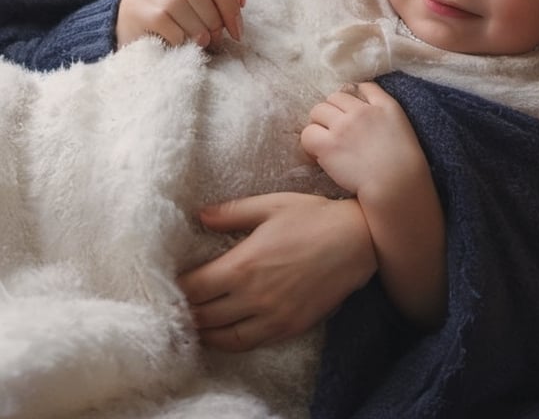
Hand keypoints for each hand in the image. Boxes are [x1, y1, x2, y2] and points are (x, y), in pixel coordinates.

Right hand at [116, 0, 244, 49]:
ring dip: (197, 28)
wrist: (128, 26)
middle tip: (218, 38)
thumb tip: (241, 0)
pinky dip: (179, 36)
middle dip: (214, 18)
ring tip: (202, 42)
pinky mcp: (135, 8)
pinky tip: (182, 44)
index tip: (238, 31)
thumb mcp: (195, 2)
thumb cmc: (170, 16)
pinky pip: (163, 21)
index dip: (230, 6)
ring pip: (179, 4)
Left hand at [177, 192, 376, 350]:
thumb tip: (201, 216)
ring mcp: (272, 317)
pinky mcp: (288, 328)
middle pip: (204, 316)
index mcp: (244, 264)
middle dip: (186, 311)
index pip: (195, 287)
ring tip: (193, 322)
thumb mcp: (270, 205)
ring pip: (223, 337)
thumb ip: (232, 213)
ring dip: (204, 331)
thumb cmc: (313, 217)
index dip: (178, 288)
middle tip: (176, 305)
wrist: (357, 241)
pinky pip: (249, 344)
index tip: (171, 282)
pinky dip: (229, 343)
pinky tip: (223, 333)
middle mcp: (253, 296)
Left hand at [300, 81, 424, 199]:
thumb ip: (382, 104)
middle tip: (334, 130)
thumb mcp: (400, 123)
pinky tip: (318, 153)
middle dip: (332, 111)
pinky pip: (308, 134)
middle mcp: (361, 112)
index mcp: (383, 105)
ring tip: (325, 140)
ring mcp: (343, 127)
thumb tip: (361, 92)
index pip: (361, 86)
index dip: (351, 99)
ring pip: (318, 111)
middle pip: (334, 97)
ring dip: (319, 123)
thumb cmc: (403, 162)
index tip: (349, 113)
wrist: (396, 185)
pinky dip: (310, 142)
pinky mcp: (329, 146)